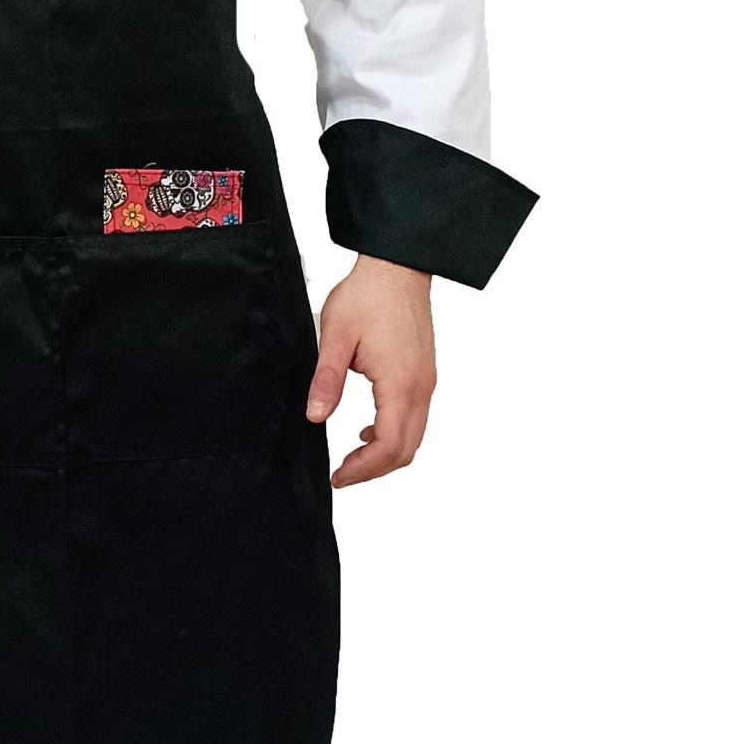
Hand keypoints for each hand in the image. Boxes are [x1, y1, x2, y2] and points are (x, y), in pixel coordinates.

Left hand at [305, 256, 435, 488]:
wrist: (397, 267)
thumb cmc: (367, 296)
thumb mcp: (335, 336)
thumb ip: (327, 380)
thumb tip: (316, 417)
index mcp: (400, 383)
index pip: (388, 445)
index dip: (363, 470)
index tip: (338, 477)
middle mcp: (421, 388)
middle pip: (406, 449)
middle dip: (374, 470)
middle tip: (342, 475)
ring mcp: (427, 381)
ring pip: (414, 436)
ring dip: (385, 453)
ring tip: (352, 458)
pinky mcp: (424, 374)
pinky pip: (415, 417)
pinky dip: (394, 433)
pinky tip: (367, 429)